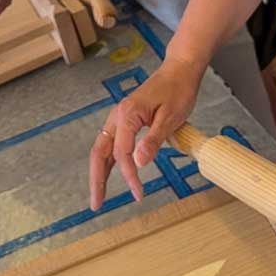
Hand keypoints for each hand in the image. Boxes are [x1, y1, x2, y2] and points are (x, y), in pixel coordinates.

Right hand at [89, 55, 203, 210]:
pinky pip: (111, 143)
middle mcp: (118, 115)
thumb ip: (153, 140)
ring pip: (102, 148)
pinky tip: (109, 174)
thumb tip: (138, 163)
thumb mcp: (170, 117)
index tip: (138, 193)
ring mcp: (120, 117)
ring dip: (99, 172)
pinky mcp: (126, 119)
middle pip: (100, 151)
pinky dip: (108, 161)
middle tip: (96, 204)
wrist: (180, 70)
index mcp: (127, 114)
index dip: (129, 175)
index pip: (122, 153)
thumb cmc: (178, 91)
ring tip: (99, 195)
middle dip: (96, 179)